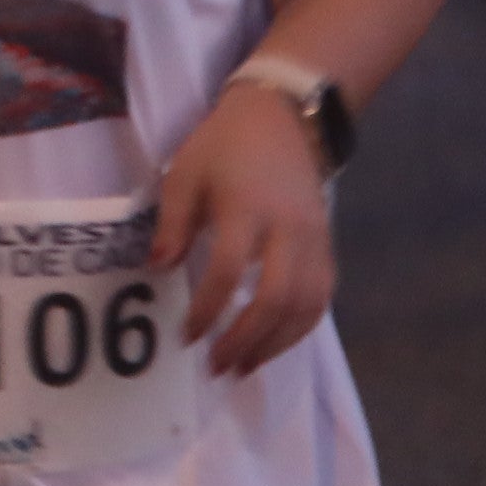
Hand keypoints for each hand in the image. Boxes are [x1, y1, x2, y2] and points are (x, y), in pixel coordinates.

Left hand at [152, 84, 335, 377]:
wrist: (283, 117)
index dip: (208, 309)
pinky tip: (273, 343)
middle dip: (247, 339)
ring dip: (276, 343)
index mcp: (248, 208)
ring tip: (244, 367)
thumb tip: (157, 271)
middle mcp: (289, 230)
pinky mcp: (328, 246)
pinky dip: (299, 327)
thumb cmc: (223, 145)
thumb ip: (172, 224)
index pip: (230, 271)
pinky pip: (321, 298)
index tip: (187, 336)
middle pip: (278, 298)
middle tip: (218, 367)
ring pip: (307, 305)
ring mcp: (315, 240)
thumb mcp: (185, 174)